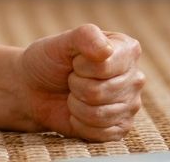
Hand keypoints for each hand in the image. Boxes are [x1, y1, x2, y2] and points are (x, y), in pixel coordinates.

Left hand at [13, 23, 145, 141]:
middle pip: (100, 92)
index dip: (81, 66)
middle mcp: (135, 77)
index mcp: (127, 50)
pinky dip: (80, 124)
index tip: (75, 62)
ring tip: (75, 95)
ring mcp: (131, 105)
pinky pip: (100, 134)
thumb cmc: (50, 61)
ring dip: (76, 106)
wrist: (35, 89)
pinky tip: (78, 113)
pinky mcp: (122, 128)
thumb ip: (85, 36)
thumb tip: (106, 51)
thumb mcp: (61, 42)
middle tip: (72, 80)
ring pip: (99, 115)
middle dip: (76, 87)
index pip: (105, 65)